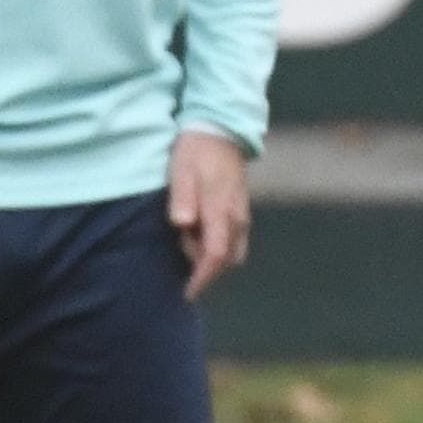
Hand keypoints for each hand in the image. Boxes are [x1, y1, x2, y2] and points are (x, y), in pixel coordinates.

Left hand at [168, 128, 251, 297]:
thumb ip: (182, 198)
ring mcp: (242, 214)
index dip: (202, 278)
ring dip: (212, 257)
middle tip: (180, 249)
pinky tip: (199, 233)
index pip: (215, 256)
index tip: (187, 293)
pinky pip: (234, 240)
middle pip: (226, 259)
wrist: (220, 129)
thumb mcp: (182, 170)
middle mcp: (237, 217)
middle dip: (205, 268)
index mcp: (221, 210)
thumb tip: (182, 224)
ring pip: (233, 251)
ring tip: (186, 240)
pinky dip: (218, 246)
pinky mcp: (241, 210)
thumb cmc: (196, 150)